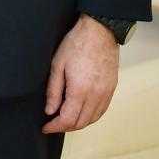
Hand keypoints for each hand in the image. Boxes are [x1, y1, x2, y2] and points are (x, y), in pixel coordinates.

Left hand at [43, 15, 118, 133]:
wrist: (100, 31)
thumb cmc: (76, 44)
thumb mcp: (57, 65)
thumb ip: (53, 90)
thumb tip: (50, 111)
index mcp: (80, 90)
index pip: (68, 119)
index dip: (55, 127)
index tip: (46, 127)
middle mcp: (96, 96)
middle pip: (81, 123)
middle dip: (65, 127)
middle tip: (53, 124)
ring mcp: (106, 93)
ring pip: (93, 119)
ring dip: (78, 123)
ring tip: (65, 119)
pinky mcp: (112, 88)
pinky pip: (102, 110)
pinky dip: (91, 117)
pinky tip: (82, 112)